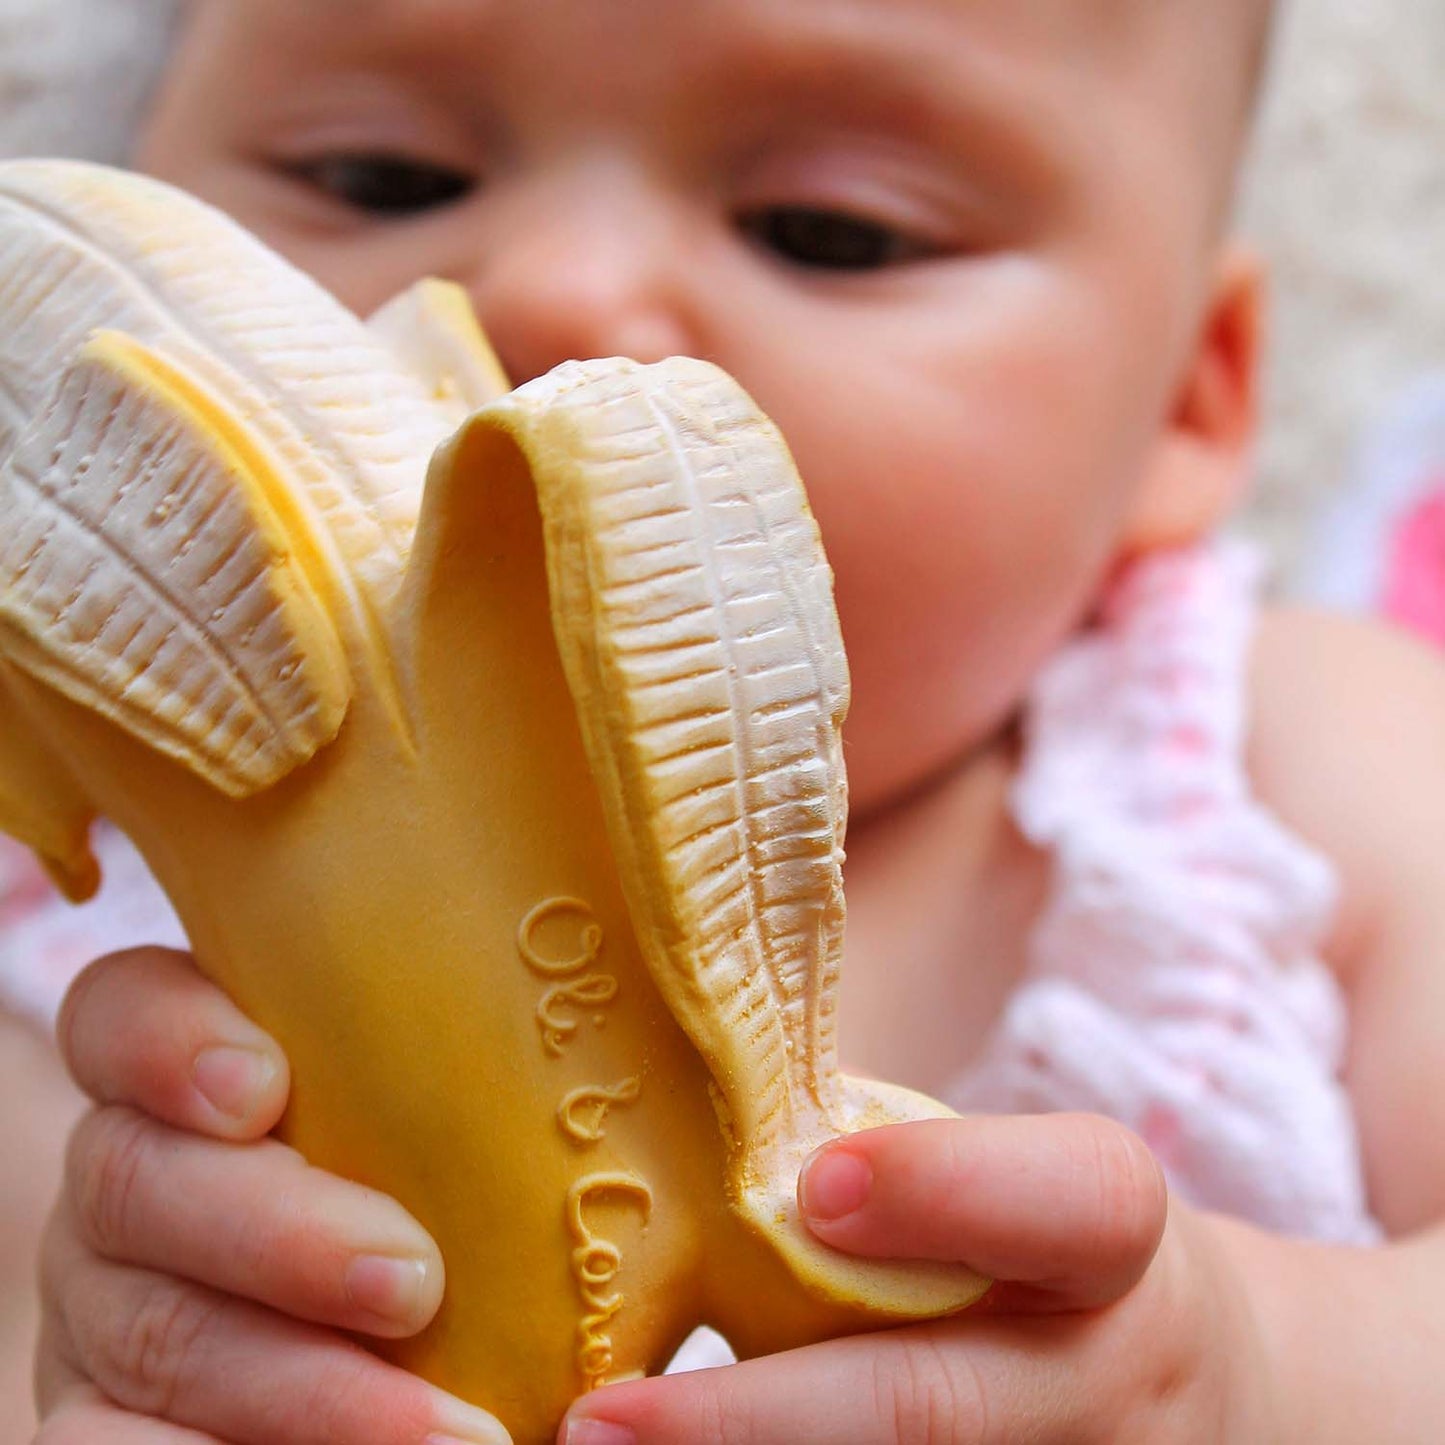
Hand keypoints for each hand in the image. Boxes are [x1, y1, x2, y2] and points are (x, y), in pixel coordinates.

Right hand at [33, 946, 510, 1444]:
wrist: (431, 1342)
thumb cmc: (474, 1191)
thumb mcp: (464, 1113)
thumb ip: (481, 1066)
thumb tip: (618, 1018)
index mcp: (195, 1070)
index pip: (124, 1012)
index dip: (168, 1038)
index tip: (262, 1085)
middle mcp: (135, 1175)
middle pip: (134, 1176)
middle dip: (274, 1234)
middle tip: (412, 1281)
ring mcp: (111, 1302)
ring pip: (147, 1331)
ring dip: (297, 1388)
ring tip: (453, 1434)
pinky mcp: (105, 1416)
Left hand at [561, 1113, 1273, 1443]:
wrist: (1188, 1390)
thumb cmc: (1043, 1253)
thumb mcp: (1015, 1183)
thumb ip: (885, 1161)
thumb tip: (689, 1136)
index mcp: (1112, 1237)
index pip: (1073, 1199)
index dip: (944, 1189)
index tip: (811, 1187)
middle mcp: (1113, 1382)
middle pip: (933, 1409)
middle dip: (749, 1419)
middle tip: (598, 1418)